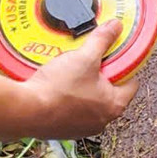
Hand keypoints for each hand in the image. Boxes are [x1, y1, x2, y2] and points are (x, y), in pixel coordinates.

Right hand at [23, 20, 140, 138]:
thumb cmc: (58, 90)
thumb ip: (102, 40)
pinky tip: (57, 85)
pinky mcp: (63, 130)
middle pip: (108, 91)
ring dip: (82, 86)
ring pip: (88, 101)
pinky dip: (67, 98)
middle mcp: (101, 121)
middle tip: (89, 60)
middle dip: (100, 74)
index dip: (124, 65)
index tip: (114, 54)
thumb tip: (115, 27)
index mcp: (114, 105)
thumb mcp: (84, 57)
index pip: (131, 82)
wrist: (26, 111)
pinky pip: (70, 109)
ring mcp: (82, 127)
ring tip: (70, 71)